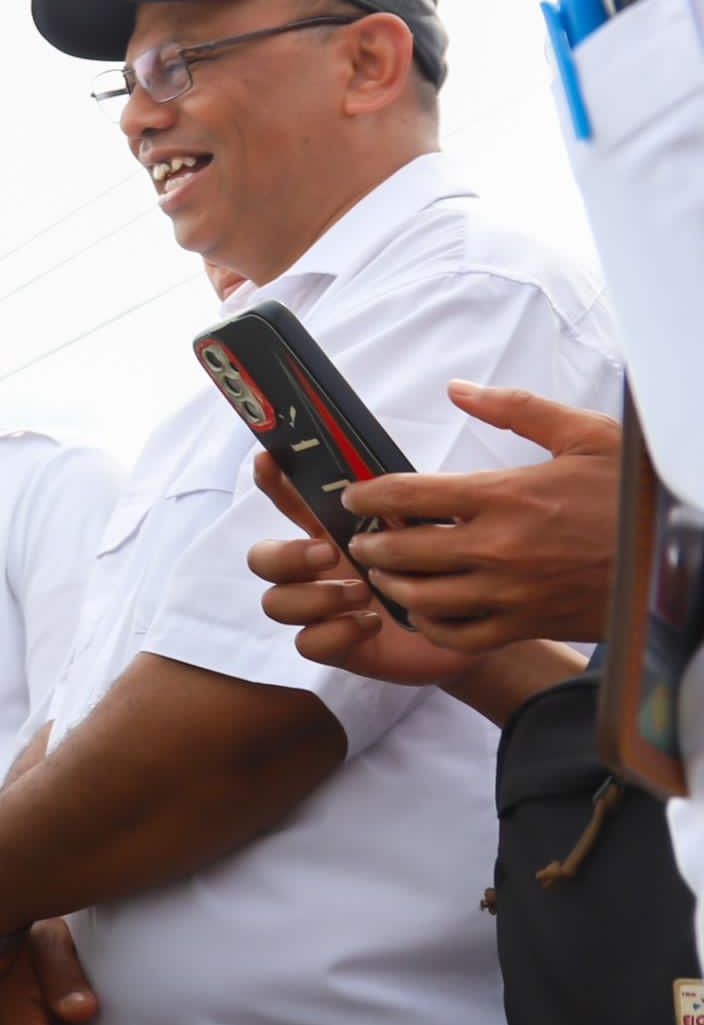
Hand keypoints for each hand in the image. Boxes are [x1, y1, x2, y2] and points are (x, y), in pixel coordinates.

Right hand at [249, 455, 475, 683]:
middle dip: (286, 555)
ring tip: (362, 594)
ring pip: (275, 602)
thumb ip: (399, 511)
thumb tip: (384, 489)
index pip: (288, 501)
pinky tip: (370, 624)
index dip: (271, 480)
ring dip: (316, 596)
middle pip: (261, 558)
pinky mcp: (335, 647)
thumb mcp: (424, 533)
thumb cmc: (440, 574)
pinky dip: (335, 632)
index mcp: (331, 534)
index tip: (269, 461)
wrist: (466, 632)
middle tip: (329, 554)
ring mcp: (320, 611)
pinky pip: (307, 643)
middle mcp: (316, 572)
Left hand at [331, 383, 620, 641]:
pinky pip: (459, 635)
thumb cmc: (629, 494)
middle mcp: (499, 547)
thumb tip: (458, 389)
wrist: (680, 554)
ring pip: (421, 597)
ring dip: (390, 585)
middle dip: (370, 544)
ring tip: (383, 573)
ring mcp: (511, 592)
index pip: (409, 495)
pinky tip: (424, 609)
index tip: (353, 495)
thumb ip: (516, 408)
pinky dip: (430, 625)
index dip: (368, 494)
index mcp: (505, 495)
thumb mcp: (585, 436)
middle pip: (402, 551)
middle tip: (362, 538)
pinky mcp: (527, 625)